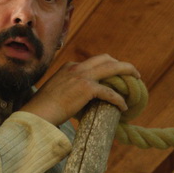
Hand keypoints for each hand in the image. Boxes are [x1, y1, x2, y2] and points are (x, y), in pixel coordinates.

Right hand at [21, 54, 139, 124]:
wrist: (36, 114)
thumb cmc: (43, 109)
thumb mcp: (56, 93)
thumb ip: (68, 91)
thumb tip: (77, 101)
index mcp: (69, 67)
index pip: (92, 63)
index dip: (106, 68)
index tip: (114, 77)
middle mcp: (76, 68)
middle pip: (105, 58)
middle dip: (120, 64)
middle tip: (131, 73)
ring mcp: (81, 76)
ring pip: (112, 67)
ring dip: (127, 72)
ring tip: (136, 81)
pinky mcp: (86, 89)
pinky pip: (110, 92)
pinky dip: (119, 99)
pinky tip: (123, 107)